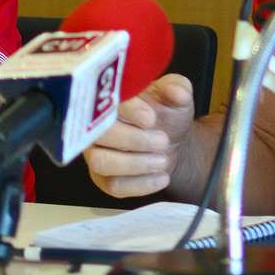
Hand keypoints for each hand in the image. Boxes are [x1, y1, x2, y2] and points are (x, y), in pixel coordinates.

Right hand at [84, 73, 194, 197]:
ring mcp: (96, 153)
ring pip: (101, 162)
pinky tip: (162, 177)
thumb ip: (178, 88)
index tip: (151, 118)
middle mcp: (96, 126)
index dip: (129, 111)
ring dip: (135, 164)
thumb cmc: (168, 114)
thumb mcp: (178, 96)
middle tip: (163, 141)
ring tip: (163, 160)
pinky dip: (141, 184)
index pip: (108, 102)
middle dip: (134, 140)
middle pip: (101, 135)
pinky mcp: (103, 178)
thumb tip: (175, 91)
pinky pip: (113, 186)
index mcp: (112, 100)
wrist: (173, 141)